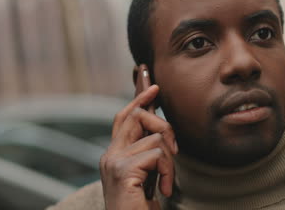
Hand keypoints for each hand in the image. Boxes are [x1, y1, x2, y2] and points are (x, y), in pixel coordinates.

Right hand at [100, 85, 177, 209]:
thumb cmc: (140, 207)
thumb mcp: (146, 175)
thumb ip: (147, 153)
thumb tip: (162, 132)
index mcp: (114, 155)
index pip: (123, 117)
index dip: (139, 99)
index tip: (154, 87)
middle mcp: (110, 155)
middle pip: (137, 116)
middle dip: (163, 126)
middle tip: (174, 149)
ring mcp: (114, 162)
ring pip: (155, 138)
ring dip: (169, 161)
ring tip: (165, 182)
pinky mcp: (123, 170)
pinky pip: (158, 155)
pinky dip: (168, 172)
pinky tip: (163, 190)